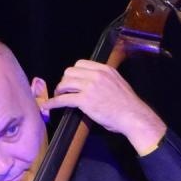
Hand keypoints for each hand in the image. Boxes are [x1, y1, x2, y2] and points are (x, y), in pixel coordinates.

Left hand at [43, 60, 166, 154]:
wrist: (133, 116)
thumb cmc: (128, 106)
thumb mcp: (118, 84)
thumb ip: (106, 81)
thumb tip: (96, 86)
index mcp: (105, 69)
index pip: (81, 63)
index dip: (73, 73)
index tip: (71, 81)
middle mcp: (97, 75)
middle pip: (70, 71)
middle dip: (64, 81)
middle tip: (64, 90)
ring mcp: (90, 86)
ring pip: (65, 83)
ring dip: (59, 91)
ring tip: (58, 97)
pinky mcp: (85, 100)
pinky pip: (64, 99)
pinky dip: (53, 103)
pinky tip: (47, 106)